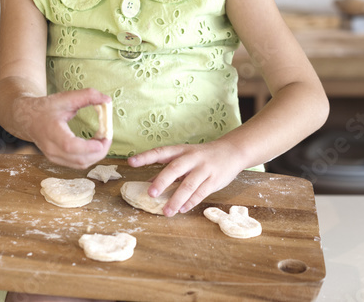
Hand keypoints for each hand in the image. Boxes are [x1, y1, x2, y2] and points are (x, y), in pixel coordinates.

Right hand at [14, 88, 110, 168]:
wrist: (28, 119)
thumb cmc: (46, 108)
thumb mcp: (66, 98)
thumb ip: (87, 96)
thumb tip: (107, 99)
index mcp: (51, 132)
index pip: (69, 145)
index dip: (88, 147)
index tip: (102, 140)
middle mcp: (51, 149)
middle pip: (79, 159)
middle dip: (99, 150)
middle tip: (108, 136)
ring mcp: (54, 157)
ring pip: (80, 164)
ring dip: (96, 154)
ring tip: (102, 138)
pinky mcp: (58, 160)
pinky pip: (77, 163)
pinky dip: (90, 156)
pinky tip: (94, 144)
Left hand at [127, 140, 246, 216]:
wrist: (232, 151)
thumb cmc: (203, 156)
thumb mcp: (185, 157)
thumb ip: (168, 169)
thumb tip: (148, 183)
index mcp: (181, 151)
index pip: (161, 152)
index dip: (146, 157)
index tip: (131, 162)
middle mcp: (192, 158)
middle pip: (175, 168)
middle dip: (163, 181)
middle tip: (151, 194)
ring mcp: (204, 169)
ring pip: (189, 184)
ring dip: (176, 199)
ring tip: (166, 212)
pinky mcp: (215, 180)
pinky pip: (202, 192)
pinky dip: (191, 202)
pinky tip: (183, 209)